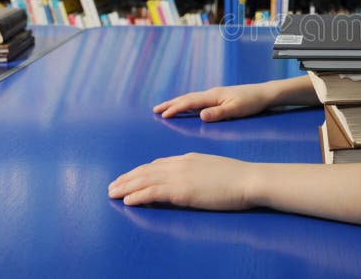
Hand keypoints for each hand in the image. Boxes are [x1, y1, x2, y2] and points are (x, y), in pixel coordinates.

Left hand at [108, 153, 254, 209]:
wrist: (248, 179)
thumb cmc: (238, 177)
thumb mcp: (213, 170)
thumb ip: (197, 173)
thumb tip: (187, 182)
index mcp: (189, 158)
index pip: (158, 164)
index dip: (141, 171)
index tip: (130, 178)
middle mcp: (180, 164)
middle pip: (146, 170)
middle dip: (127, 178)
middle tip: (112, 186)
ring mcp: (180, 176)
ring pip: (144, 180)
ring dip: (125, 187)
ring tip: (112, 193)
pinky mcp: (181, 190)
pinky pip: (152, 192)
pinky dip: (137, 195)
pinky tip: (127, 201)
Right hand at [153, 84, 270, 121]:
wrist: (264, 94)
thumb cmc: (252, 102)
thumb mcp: (236, 109)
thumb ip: (219, 113)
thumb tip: (200, 115)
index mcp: (213, 96)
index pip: (190, 102)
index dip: (175, 108)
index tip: (162, 115)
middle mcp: (212, 94)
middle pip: (187, 98)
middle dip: (171, 104)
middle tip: (155, 110)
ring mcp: (215, 95)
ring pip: (191, 98)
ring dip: (178, 103)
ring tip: (165, 108)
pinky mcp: (219, 98)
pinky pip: (198, 101)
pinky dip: (187, 104)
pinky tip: (186, 107)